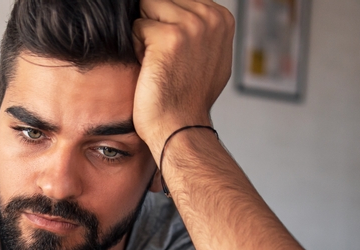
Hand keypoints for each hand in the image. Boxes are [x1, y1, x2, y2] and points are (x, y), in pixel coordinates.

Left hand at [132, 0, 234, 157]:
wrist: (180, 127)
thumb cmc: (188, 97)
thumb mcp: (210, 54)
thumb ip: (202, 28)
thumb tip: (188, 10)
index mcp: (222, 17)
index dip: (169, 24)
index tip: (177, 53)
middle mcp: (210, 17)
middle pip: (161, 0)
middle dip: (156, 25)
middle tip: (167, 59)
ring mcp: (191, 26)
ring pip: (148, 9)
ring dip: (146, 35)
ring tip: (160, 62)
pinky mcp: (168, 37)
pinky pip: (137, 27)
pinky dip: (137, 48)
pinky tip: (152, 68)